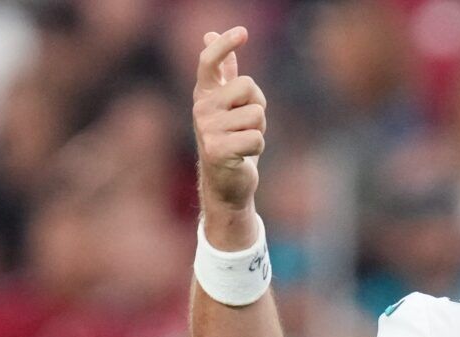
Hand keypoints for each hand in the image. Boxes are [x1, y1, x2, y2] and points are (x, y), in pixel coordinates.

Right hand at [192, 26, 266, 227]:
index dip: (225, 45)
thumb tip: (209, 34)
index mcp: (204, 93)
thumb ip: (223, 73)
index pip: (210, 62)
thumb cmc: (231, 139)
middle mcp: (201, 108)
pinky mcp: (218, 150)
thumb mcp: (227, 104)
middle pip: (248, 87)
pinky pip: (256, 138)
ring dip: (258, 130)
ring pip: (256, 115)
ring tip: (243, 140)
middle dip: (258, 105)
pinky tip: (244, 155)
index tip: (243, 32)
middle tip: (246, 124)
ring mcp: (207, 129)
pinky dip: (257, 147)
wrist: (225, 181)